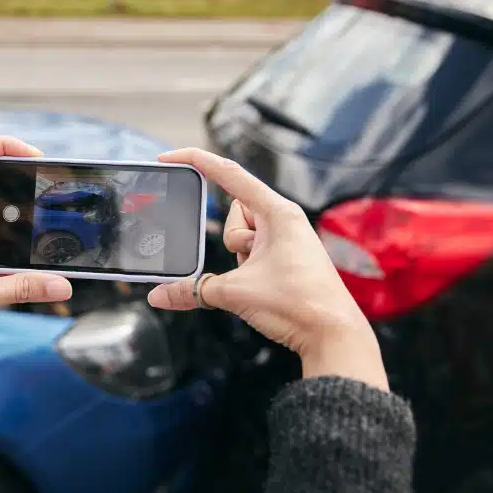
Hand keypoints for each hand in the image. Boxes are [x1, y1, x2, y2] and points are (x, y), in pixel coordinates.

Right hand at [147, 149, 388, 391]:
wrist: (334, 334)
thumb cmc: (298, 303)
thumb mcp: (235, 293)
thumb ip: (193, 290)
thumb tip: (158, 296)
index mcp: (277, 211)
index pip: (228, 174)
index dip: (196, 161)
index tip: (169, 158)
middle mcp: (284, 219)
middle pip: (234, 213)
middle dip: (230, 240)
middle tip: (248, 265)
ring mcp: (286, 238)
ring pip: (242, 236)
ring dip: (241, 258)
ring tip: (262, 280)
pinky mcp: (287, 257)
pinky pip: (253, 253)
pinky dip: (248, 268)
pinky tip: (263, 287)